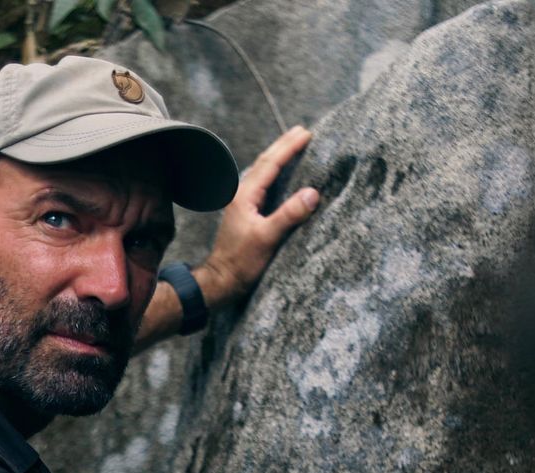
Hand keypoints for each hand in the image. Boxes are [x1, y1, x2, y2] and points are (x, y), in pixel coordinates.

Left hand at [193, 125, 320, 304]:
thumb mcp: (267, 239)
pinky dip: (276, 172)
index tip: (306, 133)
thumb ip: (289, 215)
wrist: (222, 279)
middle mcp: (241, 194)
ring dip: (279, 156)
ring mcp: (242, 202)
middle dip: (284, 145)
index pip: (270, 164)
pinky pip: (264, 183)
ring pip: (263, 171)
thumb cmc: (241, 262)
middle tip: (303, 130)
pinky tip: (283, 172)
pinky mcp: (246, 211)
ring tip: (295, 143)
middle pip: (265, 162)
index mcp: (245, 196)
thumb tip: (312, 193)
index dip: (289, 147)